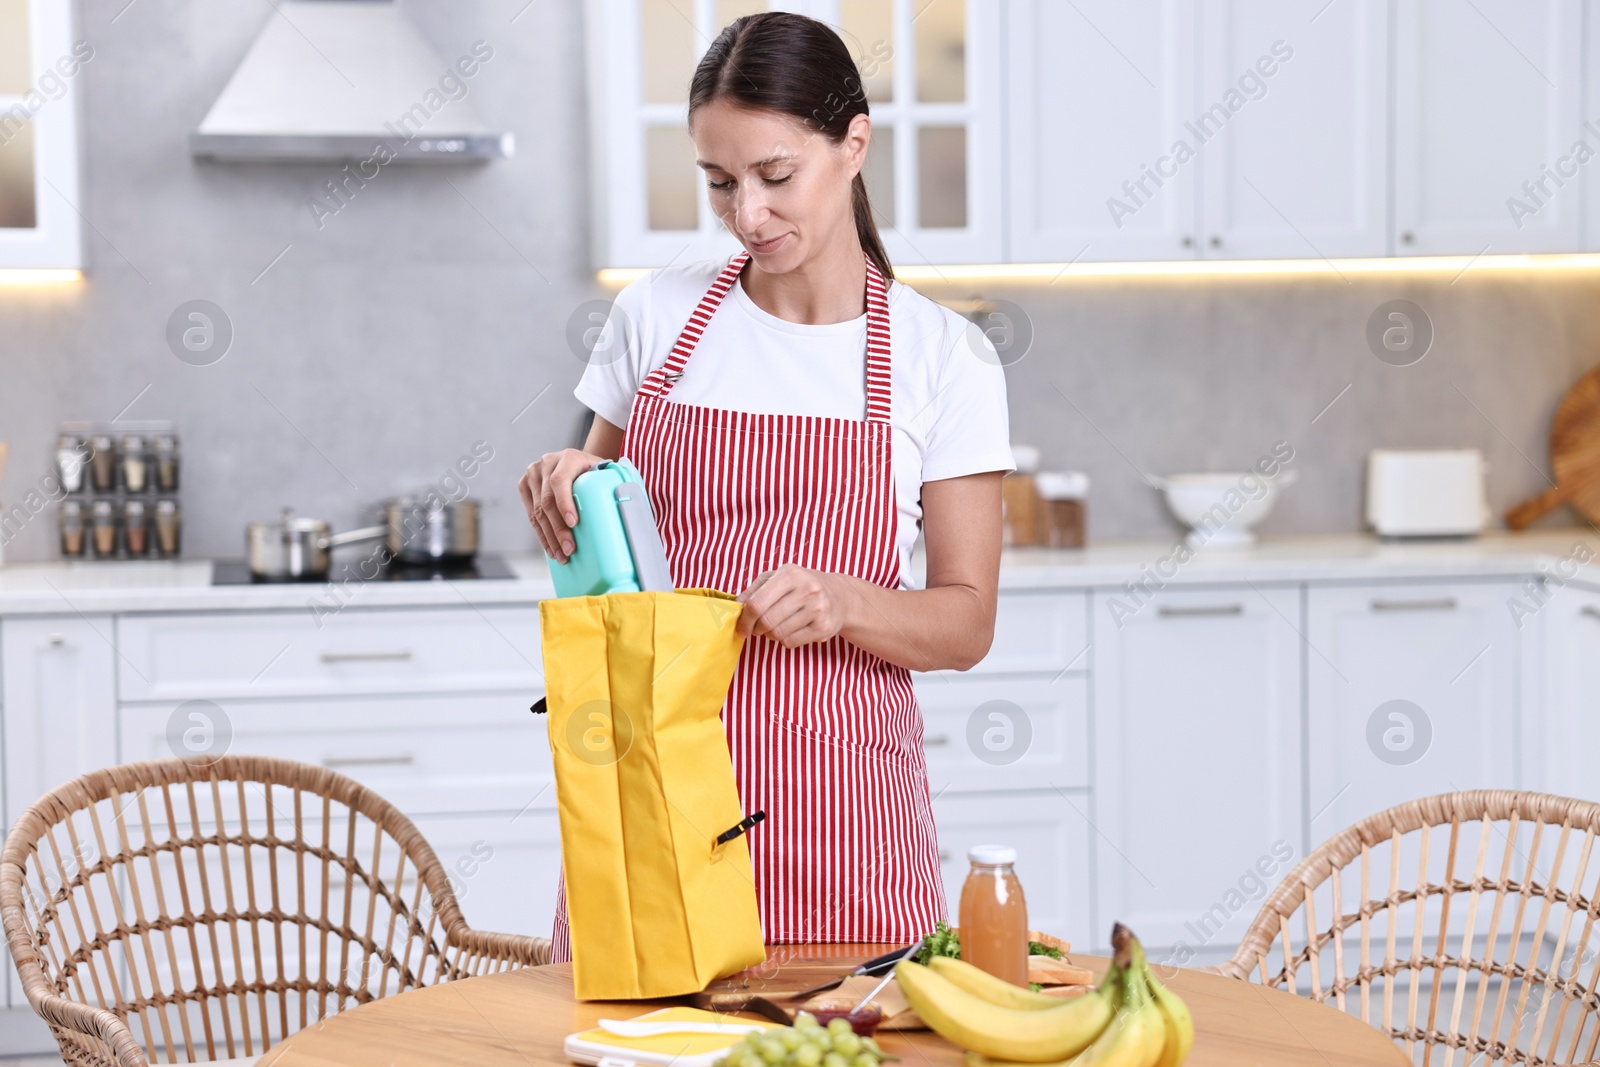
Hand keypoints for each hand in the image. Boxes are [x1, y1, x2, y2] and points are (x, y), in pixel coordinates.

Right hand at [518, 448, 605, 562]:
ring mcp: (533, 474)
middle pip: (547, 501)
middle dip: (559, 529)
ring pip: (537, 512)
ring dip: (550, 537)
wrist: (576, 461)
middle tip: (570, 549)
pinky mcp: (525, 486)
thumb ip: (611, 484)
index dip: (564, 503)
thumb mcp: (603, 471)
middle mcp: (547, 463)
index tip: (574, 524)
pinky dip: (542, 534)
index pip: (560, 481)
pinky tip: (551, 548)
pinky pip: (531, 515)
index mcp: (568, 457)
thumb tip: (627, 508)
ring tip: (561, 555)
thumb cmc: (593, 471)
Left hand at [735, 565, 852, 647]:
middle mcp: (807, 589)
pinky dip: (784, 641)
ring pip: (778, 633)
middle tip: (757, 629)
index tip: (741, 627)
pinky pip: (791, 642)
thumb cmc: (801, 586)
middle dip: (757, 628)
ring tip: (776, 627)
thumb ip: (753, 590)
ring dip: (770, 635)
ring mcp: (817, 609)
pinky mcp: (824, 627)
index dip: (744, 619)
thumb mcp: (777, 578)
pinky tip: (790, 630)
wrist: (839, 596)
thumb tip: (734, 607)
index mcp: (790, 574)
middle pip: (766, 620)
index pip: (757, 602)